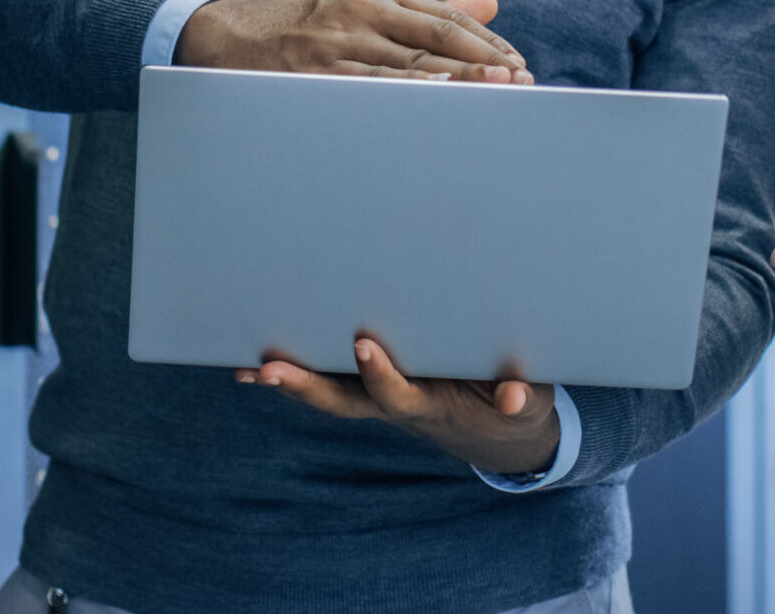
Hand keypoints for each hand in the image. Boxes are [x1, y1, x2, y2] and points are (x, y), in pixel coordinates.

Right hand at [175, 0, 534, 83]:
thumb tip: (491, 4)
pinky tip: (431, 102)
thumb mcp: (367, 7)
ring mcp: (337, 46)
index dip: (488, 43)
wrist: (230, 38)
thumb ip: (431, 11)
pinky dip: (401, 95)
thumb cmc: (311, 29)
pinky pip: (365, 89)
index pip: (448, 19)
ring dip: (454, 81)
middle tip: (521, 82)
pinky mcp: (314, 76)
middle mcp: (362, 15)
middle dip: (482, 62)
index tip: (520, 66)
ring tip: (494, 93)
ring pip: (406, 65)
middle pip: (435, 40)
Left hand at [236, 337, 560, 475]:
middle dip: (306, 387)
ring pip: (328, 392)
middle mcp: (395, 404)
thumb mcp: (527, 402)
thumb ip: (520, 396)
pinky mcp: (373, 385)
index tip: (364, 345)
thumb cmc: (513, 403)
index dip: (380, 375)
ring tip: (247, 368)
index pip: (398, 394)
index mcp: (430, 405)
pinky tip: (252, 367)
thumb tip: (510, 397)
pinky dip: (293, 376)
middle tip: (269, 370)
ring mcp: (379, 397)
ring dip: (289, 382)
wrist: (500, 429)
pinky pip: (328, 381)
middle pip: (343, 402)